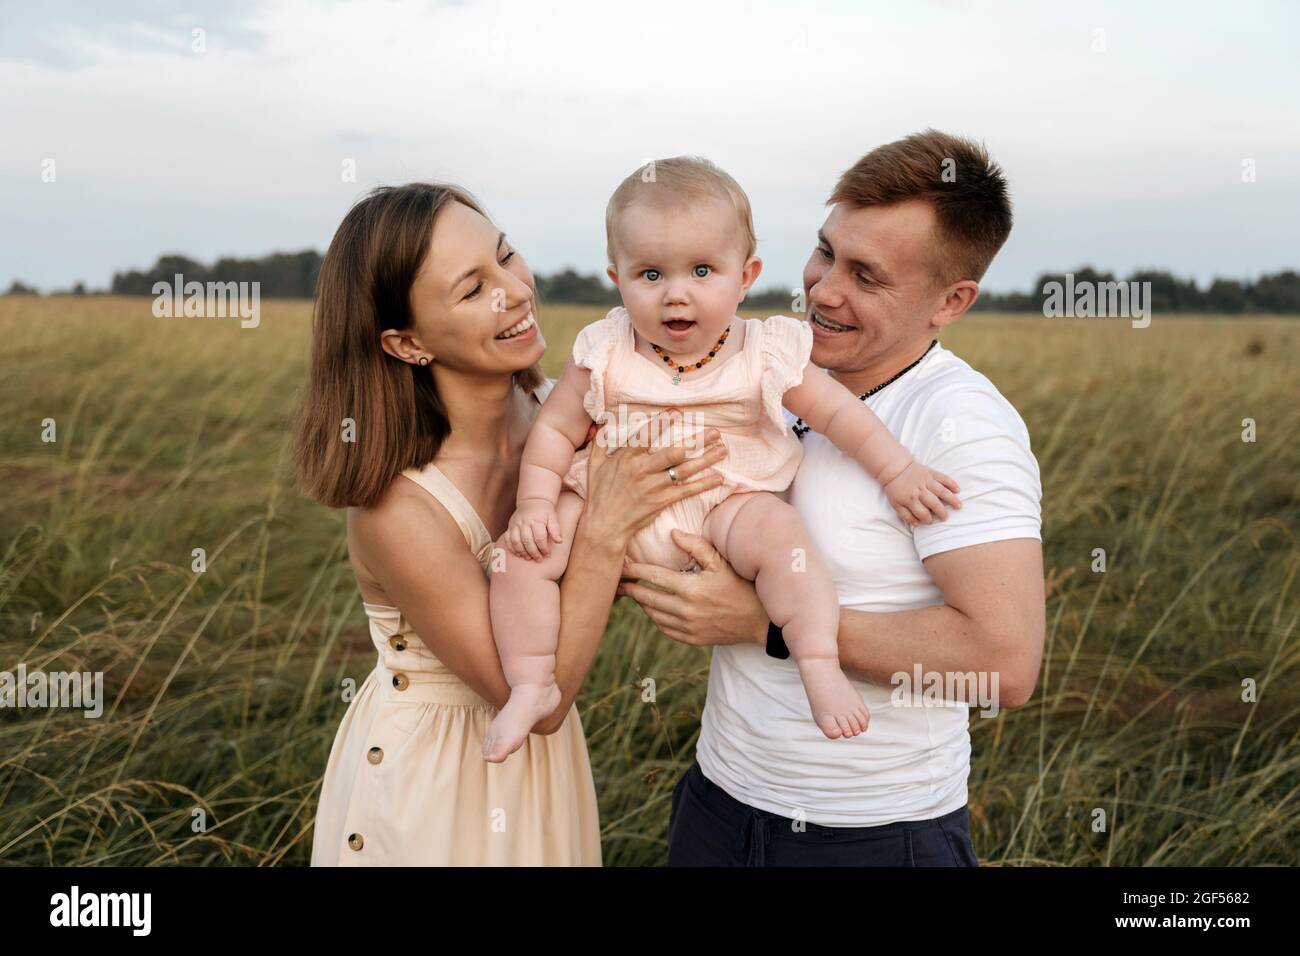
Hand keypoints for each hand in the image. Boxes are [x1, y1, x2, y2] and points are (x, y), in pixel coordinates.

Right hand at [507, 499, 561, 559]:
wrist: (532, 500)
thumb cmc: (544, 511)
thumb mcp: (553, 517)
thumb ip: (555, 529)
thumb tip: (559, 541)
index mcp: (536, 520)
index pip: (539, 537)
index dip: (544, 548)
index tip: (548, 554)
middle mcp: (524, 522)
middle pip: (527, 541)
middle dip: (533, 552)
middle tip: (539, 559)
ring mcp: (516, 524)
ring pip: (516, 541)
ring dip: (522, 552)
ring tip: (528, 558)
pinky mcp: (510, 526)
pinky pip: (508, 539)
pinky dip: (512, 548)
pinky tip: (518, 553)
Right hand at [578, 409, 729, 550]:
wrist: (604, 526)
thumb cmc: (599, 495)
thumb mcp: (594, 466)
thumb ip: (600, 443)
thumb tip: (603, 424)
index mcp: (626, 457)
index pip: (647, 434)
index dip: (663, 421)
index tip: (677, 411)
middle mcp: (642, 469)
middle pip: (674, 451)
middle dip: (696, 440)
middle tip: (715, 432)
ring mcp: (653, 486)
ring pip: (684, 470)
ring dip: (706, 459)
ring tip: (723, 450)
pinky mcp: (661, 501)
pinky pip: (686, 491)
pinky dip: (703, 485)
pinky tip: (718, 478)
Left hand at [615, 529, 767, 646]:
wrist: (758, 621)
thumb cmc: (740, 586)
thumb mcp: (721, 563)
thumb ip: (696, 547)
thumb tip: (673, 534)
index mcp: (690, 588)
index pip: (652, 576)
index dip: (634, 570)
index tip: (621, 564)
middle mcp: (685, 610)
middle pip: (646, 597)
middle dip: (629, 588)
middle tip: (617, 580)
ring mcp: (687, 627)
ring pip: (652, 614)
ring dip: (641, 602)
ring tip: (633, 591)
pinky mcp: (691, 639)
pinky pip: (663, 628)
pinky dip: (654, 617)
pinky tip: (652, 608)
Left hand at [883, 461, 960, 526]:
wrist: (896, 469)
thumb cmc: (896, 489)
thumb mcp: (895, 504)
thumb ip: (905, 515)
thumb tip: (917, 524)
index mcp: (910, 499)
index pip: (922, 513)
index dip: (927, 519)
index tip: (931, 521)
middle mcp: (920, 490)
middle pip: (933, 503)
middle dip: (941, 512)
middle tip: (946, 518)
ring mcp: (926, 481)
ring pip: (941, 491)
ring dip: (951, 499)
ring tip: (959, 506)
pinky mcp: (931, 473)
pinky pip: (943, 478)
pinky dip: (951, 483)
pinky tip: (957, 490)